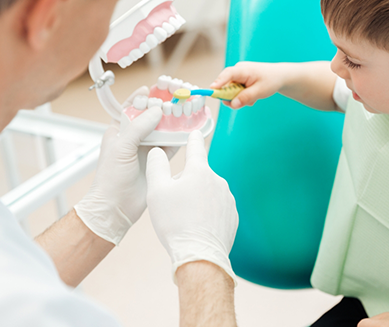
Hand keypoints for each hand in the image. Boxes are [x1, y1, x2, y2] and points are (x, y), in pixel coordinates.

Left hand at [75, 87, 177, 244]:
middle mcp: (134, 138)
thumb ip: (139, 127)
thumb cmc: (110, 178)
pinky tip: (189, 129)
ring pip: (163, 129)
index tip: (155, 89)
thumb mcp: (122, 147)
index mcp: (119, 130)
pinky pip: (172, 145)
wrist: (116, 207)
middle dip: (163, 107)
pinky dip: (181, 137)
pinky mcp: (159, 160)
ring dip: (174, 121)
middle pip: (151, 116)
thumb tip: (156, 110)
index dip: (143, 97)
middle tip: (177, 98)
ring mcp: (147, 149)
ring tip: (186, 110)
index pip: (131, 107)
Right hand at [146, 130, 238, 284]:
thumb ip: (156, 166)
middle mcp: (217, 181)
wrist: (200, 255)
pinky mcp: (232, 215)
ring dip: (197, 199)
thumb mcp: (157, 191)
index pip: (196, 147)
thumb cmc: (176, 223)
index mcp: (199, 171)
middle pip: (198, 175)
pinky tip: (197, 226)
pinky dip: (207, 213)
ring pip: (208, 192)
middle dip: (187, 183)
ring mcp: (227, 198)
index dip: (193, 138)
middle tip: (174, 203)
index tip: (195, 132)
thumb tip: (158, 152)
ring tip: (185, 219)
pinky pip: (217, 208)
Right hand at [210, 61, 287, 108]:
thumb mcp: (259, 91)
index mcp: (242, 70)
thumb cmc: (271, 80)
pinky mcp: (240, 80)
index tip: (211, 90)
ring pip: (230, 91)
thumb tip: (232, 104)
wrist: (280, 76)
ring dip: (239, 98)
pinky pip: (235, 91)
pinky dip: (242, 96)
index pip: (227, 75)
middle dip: (231, 97)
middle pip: (225, 86)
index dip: (218, 83)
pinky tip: (252, 96)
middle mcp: (238, 71)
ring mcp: (238, 75)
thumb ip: (245, 98)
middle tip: (241, 104)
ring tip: (252, 99)